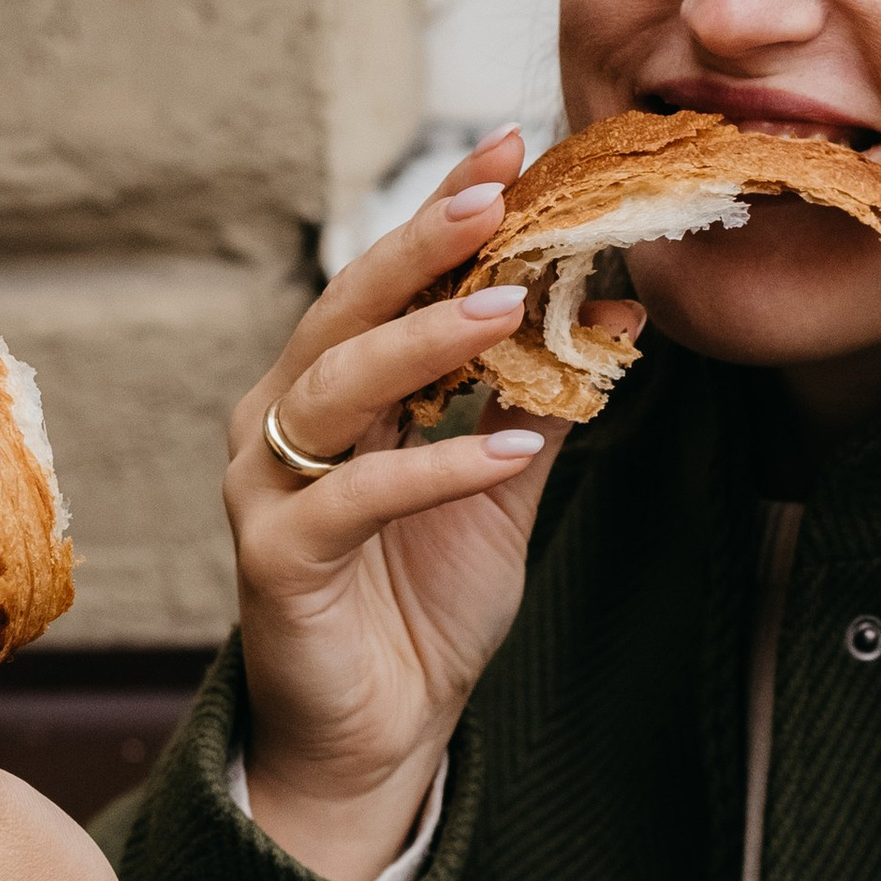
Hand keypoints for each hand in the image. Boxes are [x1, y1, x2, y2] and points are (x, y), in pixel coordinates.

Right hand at [227, 131, 635, 880]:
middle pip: (346, 309)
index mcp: (333, 388)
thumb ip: (542, 396)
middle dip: (422, 245)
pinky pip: (355, 499)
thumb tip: (613, 300)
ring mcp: (267, 487)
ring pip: (334, 387)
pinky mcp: (276, 559)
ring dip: (423, 343)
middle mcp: (282, 419)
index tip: (514, 146)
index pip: (390, 280)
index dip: (445, 213)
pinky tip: (509, 451)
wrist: (380, 734)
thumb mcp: (503, 485)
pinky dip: (436, 470)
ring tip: (505, 311)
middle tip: (496, 192)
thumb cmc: (424, 603)